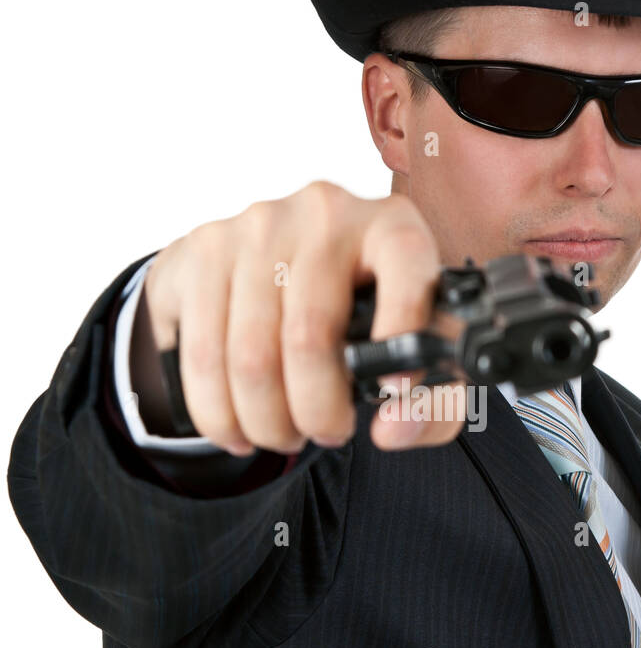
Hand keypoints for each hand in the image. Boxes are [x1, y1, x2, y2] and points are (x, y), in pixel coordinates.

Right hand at [130, 181, 467, 454]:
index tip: (394, 388)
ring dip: (265, 421)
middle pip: (308, 336)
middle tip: (326, 433)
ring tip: (283, 434)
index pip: (406, 269)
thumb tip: (392, 428)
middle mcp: (323, 213)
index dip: (402, 333)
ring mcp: (256, 227)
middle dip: (316, 412)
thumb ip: (433, 402)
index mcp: (392, 227)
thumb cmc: (363, 313)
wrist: (283, 262)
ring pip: (248, 356)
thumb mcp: (417, 354)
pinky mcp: (204, 249)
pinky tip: (239, 426)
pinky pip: (200, 352)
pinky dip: (218, 413)